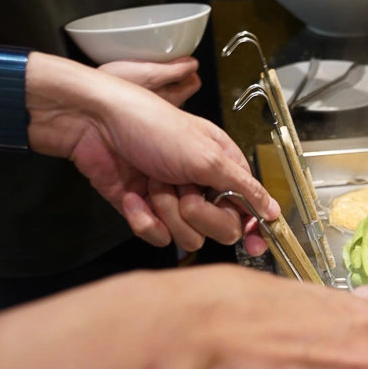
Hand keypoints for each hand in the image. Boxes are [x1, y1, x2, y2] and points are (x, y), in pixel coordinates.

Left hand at [28, 55, 279, 252]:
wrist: (94, 125)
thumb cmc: (152, 125)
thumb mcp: (207, 155)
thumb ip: (244, 187)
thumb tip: (272, 210)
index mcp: (224, 168)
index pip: (250, 207)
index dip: (253, 226)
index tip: (254, 243)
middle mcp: (202, 187)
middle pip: (222, 229)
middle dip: (199, 213)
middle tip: (184, 189)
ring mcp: (173, 202)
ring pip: (188, 237)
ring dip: (167, 211)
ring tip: (152, 182)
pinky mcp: (146, 213)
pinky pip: (157, 237)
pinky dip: (143, 219)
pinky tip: (133, 196)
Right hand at [98, 57, 201, 107]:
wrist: (89, 97)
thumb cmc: (117, 86)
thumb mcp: (150, 73)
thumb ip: (176, 70)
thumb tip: (194, 64)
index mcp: (174, 99)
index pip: (194, 83)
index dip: (189, 68)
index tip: (181, 58)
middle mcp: (165, 107)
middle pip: (180, 86)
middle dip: (175, 73)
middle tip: (162, 61)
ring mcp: (150, 108)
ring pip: (163, 90)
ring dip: (158, 78)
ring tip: (145, 68)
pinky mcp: (134, 105)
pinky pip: (147, 93)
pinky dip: (144, 84)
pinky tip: (131, 77)